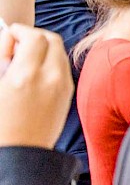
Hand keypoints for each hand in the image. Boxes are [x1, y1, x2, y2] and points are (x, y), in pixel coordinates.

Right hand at [0, 24, 72, 147]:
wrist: (20, 154)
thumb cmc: (1, 124)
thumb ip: (4, 59)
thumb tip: (10, 39)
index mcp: (25, 76)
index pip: (33, 37)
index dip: (20, 31)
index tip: (10, 33)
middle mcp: (49, 78)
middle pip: (52, 39)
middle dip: (34, 36)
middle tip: (16, 45)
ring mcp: (62, 86)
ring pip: (59, 52)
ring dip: (44, 48)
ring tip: (24, 60)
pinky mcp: (68, 94)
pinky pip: (62, 67)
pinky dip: (51, 62)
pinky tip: (34, 73)